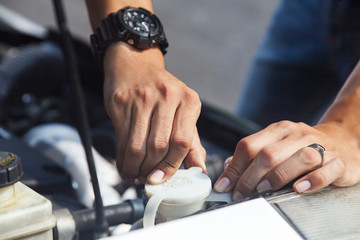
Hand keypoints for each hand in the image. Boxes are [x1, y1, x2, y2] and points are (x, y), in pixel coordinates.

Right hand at [102, 42, 205, 183]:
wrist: (135, 64)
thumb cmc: (163, 92)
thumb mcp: (183, 110)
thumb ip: (192, 141)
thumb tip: (199, 169)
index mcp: (189, 100)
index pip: (182, 142)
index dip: (171, 165)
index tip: (161, 178)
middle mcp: (167, 97)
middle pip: (158, 146)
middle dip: (151, 169)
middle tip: (147, 179)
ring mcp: (142, 98)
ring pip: (138, 146)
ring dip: (135, 167)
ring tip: (135, 174)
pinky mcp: (122, 102)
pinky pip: (122, 138)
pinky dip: (122, 158)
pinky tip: (125, 164)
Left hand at [214, 120, 359, 199]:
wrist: (343, 139)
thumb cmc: (302, 146)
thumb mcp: (276, 144)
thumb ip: (253, 154)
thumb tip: (227, 167)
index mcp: (279, 130)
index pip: (249, 145)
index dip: (233, 167)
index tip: (224, 185)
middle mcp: (297, 135)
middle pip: (268, 154)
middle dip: (249, 177)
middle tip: (240, 194)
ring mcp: (320, 146)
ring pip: (297, 159)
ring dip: (276, 177)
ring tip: (262, 190)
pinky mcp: (339, 161)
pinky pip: (326, 170)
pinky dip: (312, 180)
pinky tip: (299, 188)